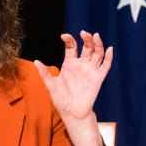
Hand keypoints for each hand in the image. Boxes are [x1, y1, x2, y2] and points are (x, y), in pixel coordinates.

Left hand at [34, 31, 112, 145]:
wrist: (72, 112)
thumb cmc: (61, 99)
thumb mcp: (51, 85)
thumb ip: (44, 73)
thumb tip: (36, 62)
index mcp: (69, 64)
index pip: (72, 47)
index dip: (69, 40)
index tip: (64, 36)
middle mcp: (81, 65)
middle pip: (86, 47)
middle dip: (87, 39)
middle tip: (84, 33)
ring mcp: (90, 71)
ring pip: (97, 53)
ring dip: (98, 44)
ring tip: (96, 36)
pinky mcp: (98, 78)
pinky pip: (105, 66)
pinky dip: (108, 57)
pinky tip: (109, 49)